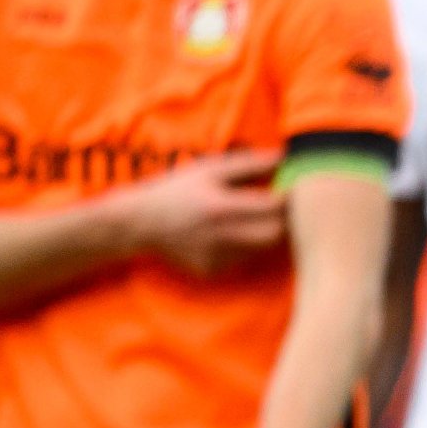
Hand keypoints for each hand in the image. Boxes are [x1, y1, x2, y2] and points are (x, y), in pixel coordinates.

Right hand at [128, 150, 288, 275]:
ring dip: (261, 233)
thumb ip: (249, 164)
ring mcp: (217, 257)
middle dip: (280, 220)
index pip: (275, 207)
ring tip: (242, 218)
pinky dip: (242, 247)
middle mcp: (221, 236)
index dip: (287, 199)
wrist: (140, 222)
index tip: (285, 191)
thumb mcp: (209, 169)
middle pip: (276, 234)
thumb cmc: (177, 190)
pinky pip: (242, 260)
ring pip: (261, 249)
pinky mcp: (213, 270)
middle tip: (271, 208)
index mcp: (221, 207)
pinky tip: (223, 235)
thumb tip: (284, 157)